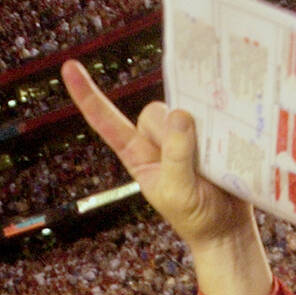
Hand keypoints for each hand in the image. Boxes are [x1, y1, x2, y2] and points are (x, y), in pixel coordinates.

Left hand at [61, 60, 253, 254]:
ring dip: (199, 126)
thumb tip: (179, 115)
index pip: (107, 123)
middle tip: (192, 162)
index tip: (69, 67)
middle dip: (171, 129)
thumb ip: (175, 156)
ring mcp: (183, 134)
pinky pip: (209, 112)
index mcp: (138, 156)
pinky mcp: (209, 132)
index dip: (88, 96)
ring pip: (183, 108)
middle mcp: (158, 140)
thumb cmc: (196, 216)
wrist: (227, 226)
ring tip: (211, 157)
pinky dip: (218, 121)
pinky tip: (226, 140)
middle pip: (155, 111)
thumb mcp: (178, 193)